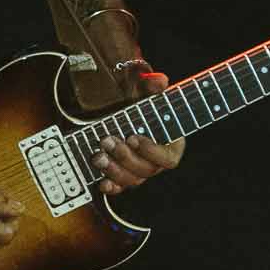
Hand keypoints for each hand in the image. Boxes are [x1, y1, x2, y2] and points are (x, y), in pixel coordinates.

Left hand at [94, 68, 184, 193]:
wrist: (126, 117)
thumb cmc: (142, 107)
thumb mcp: (146, 95)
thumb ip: (154, 87)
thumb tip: (159, 81)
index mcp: (171, 146)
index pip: (168, 159)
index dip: (151, 152)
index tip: (133, 138)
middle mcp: (156, 163)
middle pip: (146, 171)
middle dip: (124, 157)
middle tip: (107, 141)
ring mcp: (140, 172)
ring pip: (131, 180)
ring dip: (114, 170)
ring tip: (98, 156)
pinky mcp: (124, 178)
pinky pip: (120, 188)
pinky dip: (111, 187)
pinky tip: (101, 182)